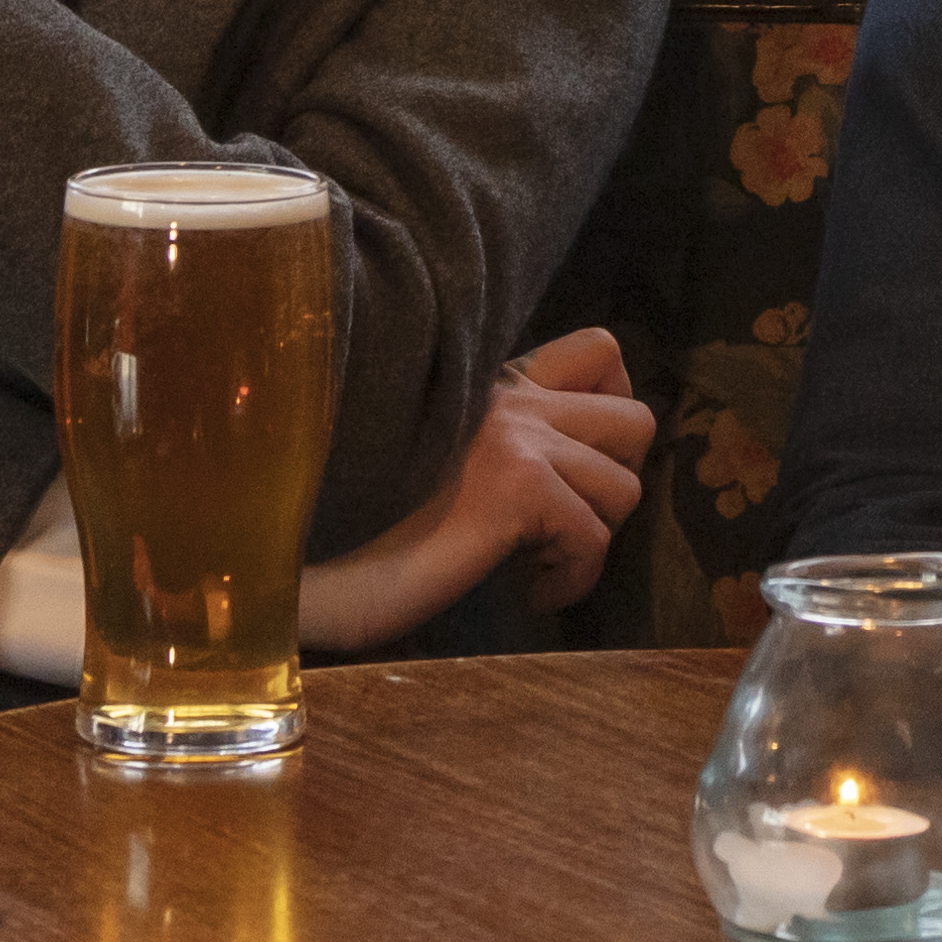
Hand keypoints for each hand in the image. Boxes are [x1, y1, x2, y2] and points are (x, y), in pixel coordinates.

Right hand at [292, 328, 654, 651]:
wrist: (304, 550)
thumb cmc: (354, 518)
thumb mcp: (433, 453)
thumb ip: (494, 437)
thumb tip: (569, 467)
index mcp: (492, 381)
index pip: (602, 349)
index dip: (608, 410)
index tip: (571, 464)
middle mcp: (510, 397)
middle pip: (637, 420)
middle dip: (612, 481)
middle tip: (561, 519)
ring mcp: (516, 438)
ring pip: (624, 486)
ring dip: (589, 536)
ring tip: (532, 557)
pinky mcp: (516, 488)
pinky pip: (594, 540)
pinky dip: (571, 580)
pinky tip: (528, 592)